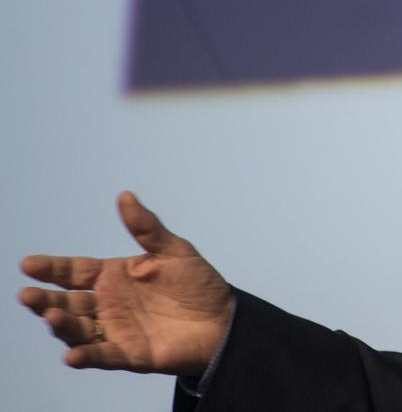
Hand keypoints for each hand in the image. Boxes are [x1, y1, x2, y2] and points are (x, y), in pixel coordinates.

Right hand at [17, 191, 233, 374]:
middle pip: (68, 302)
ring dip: (62, 324)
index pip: (75, 271)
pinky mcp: (130, 354)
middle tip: (27, 294)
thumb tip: (124, 196)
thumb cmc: (198, 283)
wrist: (225, 319)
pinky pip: (102, 356)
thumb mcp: (174, 250)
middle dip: (45, 299)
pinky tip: (72, 355)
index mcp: (114, 276)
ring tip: (51, 316)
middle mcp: (108, 304)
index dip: (52, 268)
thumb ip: (147, 227)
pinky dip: (87, 356)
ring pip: (78, 329)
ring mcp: (116, 330)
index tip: (28, 264)